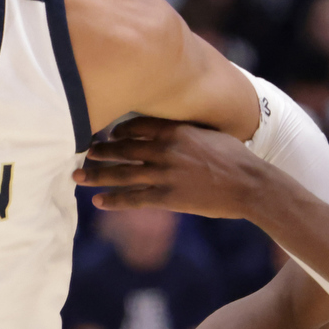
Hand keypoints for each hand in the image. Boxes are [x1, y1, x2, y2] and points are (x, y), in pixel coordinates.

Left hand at [75, 117, 271, 216]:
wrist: (250, 184)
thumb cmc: (235, 158)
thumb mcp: (210, 134)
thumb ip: (187, 132)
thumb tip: (175, 131)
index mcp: (176, 130)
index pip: (137, 126)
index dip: (119, 131)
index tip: (109, 135)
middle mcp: (165, 149)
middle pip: (123, 148)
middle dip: (100, 151)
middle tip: (84, 153)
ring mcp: (164, 174)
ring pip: (122, 173)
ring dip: (97, 175)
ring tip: (79, 176)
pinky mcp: (168, 197)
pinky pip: (134, 198)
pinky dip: (114, 200)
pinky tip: (98, 202)